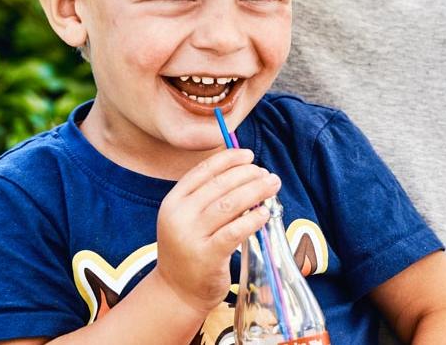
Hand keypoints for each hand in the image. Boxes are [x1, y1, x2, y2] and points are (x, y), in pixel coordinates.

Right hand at [154, 148, 279, 312]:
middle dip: (248, 175)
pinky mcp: (207, 256)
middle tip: (267, 174)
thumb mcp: (187, 220)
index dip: (228, 159)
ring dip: (255, 191)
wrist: (177, 291)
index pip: (203, 171)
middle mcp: (179, 216)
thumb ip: (207, 198)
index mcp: (173, 201)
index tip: (249, 155)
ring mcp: (191, 236)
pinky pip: (234, 231)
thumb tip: (245, 173)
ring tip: (272, 185)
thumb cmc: (189, 250)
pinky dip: (252, 219)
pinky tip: (265, 213)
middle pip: (219, 185)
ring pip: (229, 204)